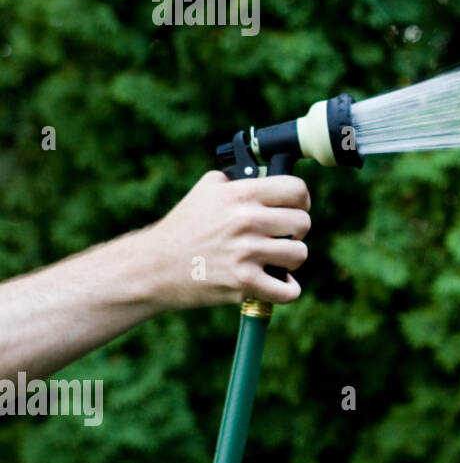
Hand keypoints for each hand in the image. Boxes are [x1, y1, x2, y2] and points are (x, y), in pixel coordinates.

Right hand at [142, 170, 312, 308]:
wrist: (152, 267)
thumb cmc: (182, 227)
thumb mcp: (205, 190)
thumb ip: (237, 180)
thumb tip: (266, 174)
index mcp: (240, 194)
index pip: (297, 189)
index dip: (301, 199)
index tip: (295, 208)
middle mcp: (245, 220)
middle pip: (303, 223)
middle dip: (295, 232)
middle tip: (278, 237)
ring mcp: (245, 252)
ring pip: (299, 254)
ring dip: (289, 260)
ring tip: (271, 259)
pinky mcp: (243, 283)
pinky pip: (288, 289)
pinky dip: (286, 289)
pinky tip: (276, 283)